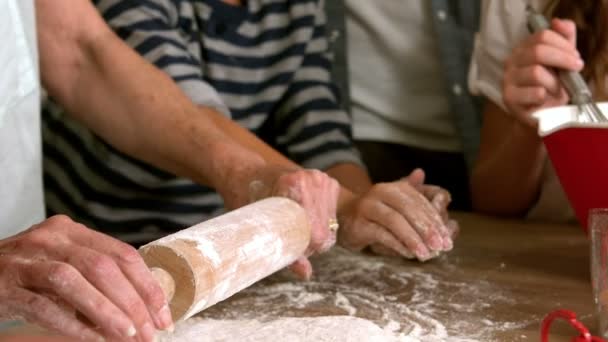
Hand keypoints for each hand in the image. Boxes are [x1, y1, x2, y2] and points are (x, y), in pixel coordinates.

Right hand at [0, 216, 172, 340]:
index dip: (147, 285)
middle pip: (103, 267)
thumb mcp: (64, 263)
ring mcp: (26, 259)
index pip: (122, 254)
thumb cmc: (28, 273)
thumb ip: (97, 275)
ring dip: (106, 311)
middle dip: (132, 302)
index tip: (163, 314)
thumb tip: (142, 309)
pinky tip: (92, 339)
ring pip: (73, 281)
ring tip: (128, 335)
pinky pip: (43, 305)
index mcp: (73, 231)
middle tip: (150, 332)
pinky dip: (71, 324)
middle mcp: (51, 238)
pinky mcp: (6, 284)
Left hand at [247, 166, 340, 278]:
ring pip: (331, 223)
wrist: (247, 173)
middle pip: (327, 230)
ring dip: (318, 232)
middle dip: (312, 242)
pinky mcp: (329, 182)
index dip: (307, 249)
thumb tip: (307, 274)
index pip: (318, 234)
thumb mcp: (260, 229)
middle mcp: (313, 179)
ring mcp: (322, 178)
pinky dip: (321, 221)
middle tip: (290, 239)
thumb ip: (287, 254)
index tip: (291, 248)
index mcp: (296, 185)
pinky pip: (332, 213)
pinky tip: (304, 218)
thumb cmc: (247, 202)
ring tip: (295, 228)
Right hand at [337, 169, 452, 261]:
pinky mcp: (358, 224)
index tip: (447, 239)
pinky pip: (381, 234)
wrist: (341, 216)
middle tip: (442, 247)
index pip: (420, 202)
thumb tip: (439, 195)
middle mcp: (380, 192)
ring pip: (395, 221)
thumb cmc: (375, 213)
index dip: (435, 220)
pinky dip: (397, 244)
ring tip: (426, 255)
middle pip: (409, 209)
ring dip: (413, 239)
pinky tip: (409, 254)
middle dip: (428, 230)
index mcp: (394, 188)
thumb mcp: (397, 207)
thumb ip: (419, 202)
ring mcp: (368, 207)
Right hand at [503, 18, 582, 126]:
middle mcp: (511, 61)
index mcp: (523, 49)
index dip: (563, 44)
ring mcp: (507, 79)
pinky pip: (535, 92)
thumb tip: (558, 22)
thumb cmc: (550, 87)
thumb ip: (564, 39)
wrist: (539, 114)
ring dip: (554, 83)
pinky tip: (545, 100)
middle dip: (563, 59)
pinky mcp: (508, 98)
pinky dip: (546, 97)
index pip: (542, 36)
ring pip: (536, 73)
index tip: (575, 57)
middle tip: (576, 68)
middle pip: (538, 51)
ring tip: (557, 90)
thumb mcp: (560, 61)